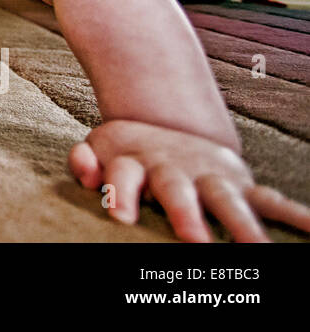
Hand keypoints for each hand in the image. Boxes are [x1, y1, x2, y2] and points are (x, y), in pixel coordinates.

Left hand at [69, 119, 309, 241]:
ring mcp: (209, 174)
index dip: (119, 192)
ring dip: (242, 222)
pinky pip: (269, 198)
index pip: (124, 175)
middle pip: (178, 189)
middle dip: (186, 213)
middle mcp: (174, 167)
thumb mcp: (100, 151)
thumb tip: (85, 169)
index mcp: (135, 161)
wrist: (164, 123)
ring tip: (258, 250)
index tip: (119, 216)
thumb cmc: (126, 154)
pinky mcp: (237, 181)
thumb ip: (86, 163)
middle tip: (194, 240)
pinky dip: (294, 213)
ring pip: (227, 197)